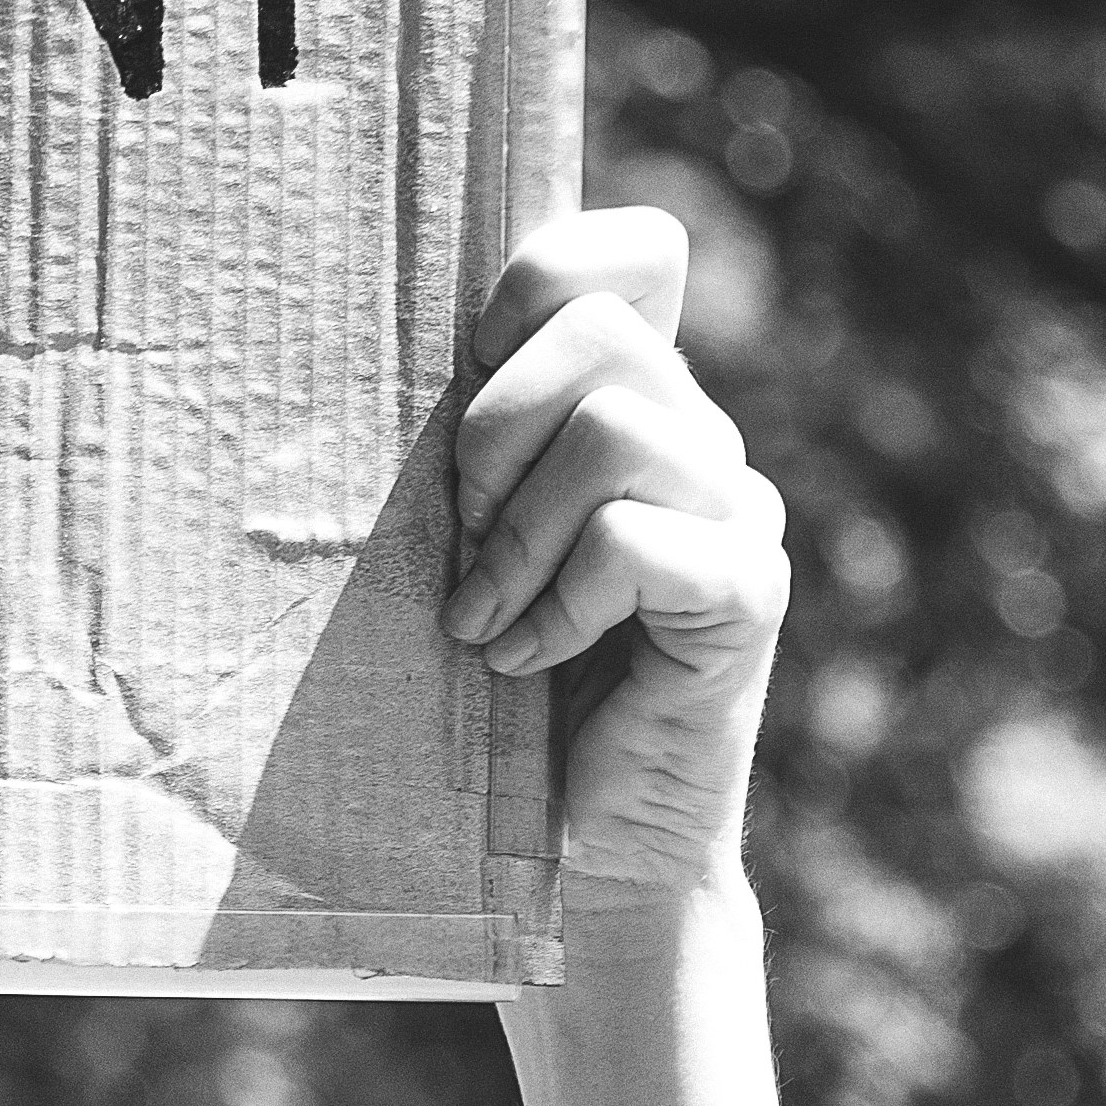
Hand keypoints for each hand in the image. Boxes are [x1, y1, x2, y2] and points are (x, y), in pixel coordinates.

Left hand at [446, 209, 785, 907]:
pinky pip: (641, 540)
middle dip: (493, 429)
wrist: (580, 854)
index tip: (466, 381)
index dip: (540, 279)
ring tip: (484, 617)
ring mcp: (736, 516)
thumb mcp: (459, 544)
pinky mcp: (746, 598)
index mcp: (637, 403)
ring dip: (518, 530)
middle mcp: (703, 441)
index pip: (631, 251)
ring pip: (618, 429)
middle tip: (461, 539)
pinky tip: (528, 662)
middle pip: (600, 328)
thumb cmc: (493, 694)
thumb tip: (359, 353)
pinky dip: (561, 602)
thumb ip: (461, 450)